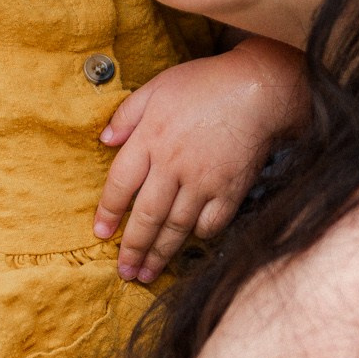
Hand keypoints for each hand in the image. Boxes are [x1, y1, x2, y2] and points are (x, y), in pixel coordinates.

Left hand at [94, 39, 307, 282]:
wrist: (258, 89)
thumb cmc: (205, 83)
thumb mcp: (157, 88)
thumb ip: (127, 114)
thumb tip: (104, 141)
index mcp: (150, 140)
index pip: (121, 184)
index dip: (109, 212)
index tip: (100, 233)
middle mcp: (173, 166)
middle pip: (147, 216)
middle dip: (133, 248)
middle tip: (124, 271)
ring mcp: (204, 181)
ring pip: (176, 227)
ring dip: (160, 254)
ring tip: (147, 273)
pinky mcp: (231, 190)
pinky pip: (211, 223)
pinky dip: (198, 236)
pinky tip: (188, 245)